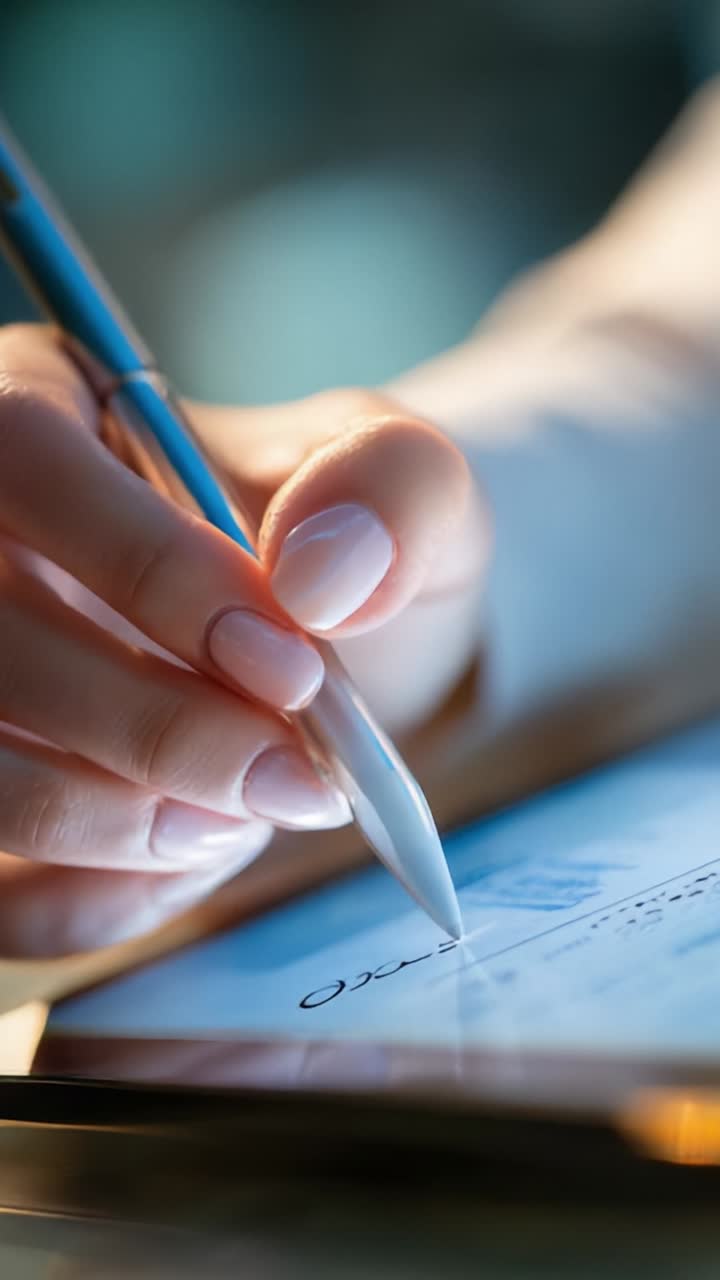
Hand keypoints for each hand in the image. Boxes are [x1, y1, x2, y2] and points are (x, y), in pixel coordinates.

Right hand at [0, 326, 481, 956]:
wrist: (321, 651)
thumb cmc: (340, 550)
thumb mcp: (402, 489)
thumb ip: (389, 490)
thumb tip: (318, 577)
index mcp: (42, 406)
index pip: (21, 458)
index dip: (145, 569)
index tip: (290, 664)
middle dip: (152, 731)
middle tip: (294, 779)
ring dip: (120, 824)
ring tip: (247, 814)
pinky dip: (98, 901)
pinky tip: (192, 856)